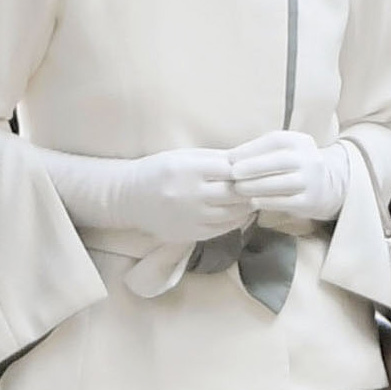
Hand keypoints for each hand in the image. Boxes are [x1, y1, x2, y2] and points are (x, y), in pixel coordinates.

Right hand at [102, 147, 249, 246]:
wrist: (129, 197)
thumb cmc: (158, 171)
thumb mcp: (183, 156)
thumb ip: (215, 158)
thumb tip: (247, 162)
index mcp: (188, 169)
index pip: (231, 169)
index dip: (247, 170)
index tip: (255, 168)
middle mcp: (190, 194)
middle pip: (235, 193)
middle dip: (251, 188)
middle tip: (262, 185)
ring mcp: (190, 217)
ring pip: (233, 213)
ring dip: (247, 206)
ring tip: (252, 198)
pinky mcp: (190, 234)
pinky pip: (223, 229)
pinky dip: (235, 220)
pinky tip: (238, 212)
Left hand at [226, 129, 348, 223]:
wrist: (325, 187)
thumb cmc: (292, 167)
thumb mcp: (283, 152)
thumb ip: (261, 152)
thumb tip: (228, 158)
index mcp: (300, 142)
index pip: (275, 140)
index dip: (252, 148)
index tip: (231, 157)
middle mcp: (309, 159)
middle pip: (280, 161)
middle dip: (253, 167)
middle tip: (233, 173)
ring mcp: (312, 181)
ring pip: (282, 183)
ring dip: (257, 186)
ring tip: (238, 188)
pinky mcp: (310, 201)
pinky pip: (286, 201)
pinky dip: (267, 201)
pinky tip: (253, 201)